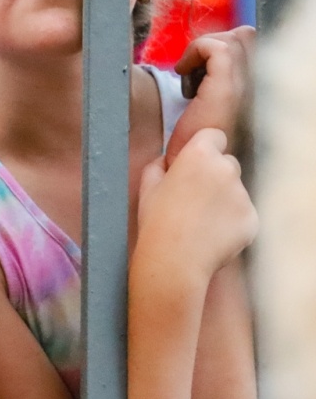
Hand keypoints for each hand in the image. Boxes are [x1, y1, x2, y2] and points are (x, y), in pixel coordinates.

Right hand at [137, 127, 257, 279]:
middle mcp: (226, 168)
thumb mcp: (146, 187)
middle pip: (228, 163)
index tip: (196, 165)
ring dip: (224, 201)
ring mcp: (243, 194)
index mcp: (199, 154)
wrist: (174, 262)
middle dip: (216, 176)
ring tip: (201, 225)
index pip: (214, 136)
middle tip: (195, 200)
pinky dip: (232, 224)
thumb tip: (167, 163)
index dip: (205, 149)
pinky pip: (243, 215)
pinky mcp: (252, 219)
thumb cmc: (155, 223)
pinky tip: (212, 238)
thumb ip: (159, 166)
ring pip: (236, 192)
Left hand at [167, 26, 254, 163]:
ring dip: (205, 47)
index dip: (226, 46)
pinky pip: (217, 49)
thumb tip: (208, 58)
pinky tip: (182, 71)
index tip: (201, 67)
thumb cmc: (193, 141)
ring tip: (189, 70)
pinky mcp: (226, 91)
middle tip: (195, 65)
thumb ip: (217, 82)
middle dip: (218, 42)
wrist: (186, 166)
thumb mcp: (211, 106)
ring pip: (235, 39)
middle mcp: (257, 89)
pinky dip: (196, 50)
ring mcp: (245, 89)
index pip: (254, 48)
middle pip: (248, 38)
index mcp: (255, 92)